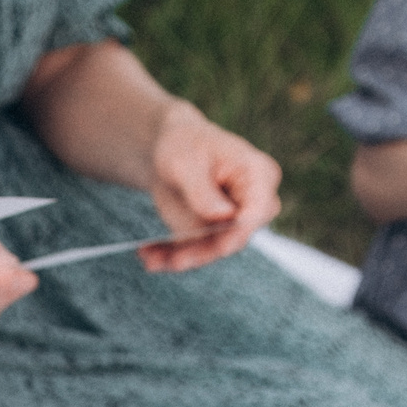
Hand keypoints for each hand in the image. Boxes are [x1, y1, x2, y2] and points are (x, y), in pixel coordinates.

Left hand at [139, 102, 279, 271]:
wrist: (168, 151)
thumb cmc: (183, 145)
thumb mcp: (186, 163)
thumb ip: (202, 190)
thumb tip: (223, 215)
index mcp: (257, 174)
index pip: (258, 210)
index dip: (240, 230)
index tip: (220, 246)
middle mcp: (250, 203)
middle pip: (235, 237)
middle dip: (204, 252)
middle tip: (174, 261)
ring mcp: (231, 222)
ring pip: (211, 250)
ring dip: (180, 258)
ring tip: (149, 257)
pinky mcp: (210, 234)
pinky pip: (192, 252)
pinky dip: (169, 256)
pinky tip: (148, 254)